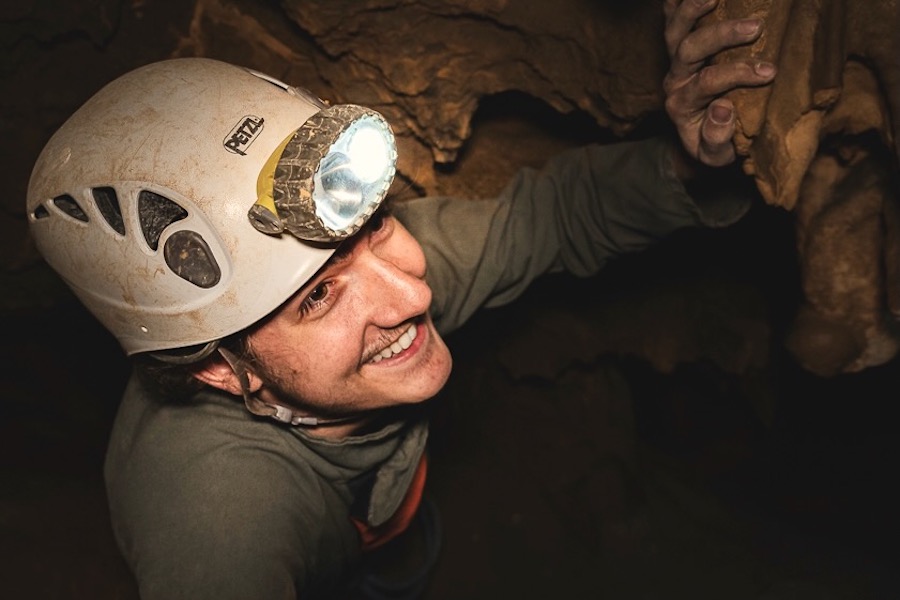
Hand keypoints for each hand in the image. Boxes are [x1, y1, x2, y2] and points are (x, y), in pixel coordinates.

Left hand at [663, 0, 775, 167]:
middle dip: (722, 36)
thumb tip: (721, 109)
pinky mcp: (677, 45)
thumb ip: (716, 140)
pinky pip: (672, 20)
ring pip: (674, 30)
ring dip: (693, 9)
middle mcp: (674, 80)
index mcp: (681, 105)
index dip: (738, 74)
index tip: (770, 72)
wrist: (697, 138)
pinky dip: (678, 4)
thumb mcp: (715, 156)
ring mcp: (673, 60)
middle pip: (688, 50)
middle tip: (757, 27)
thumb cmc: (713, 146)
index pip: (706, 83)